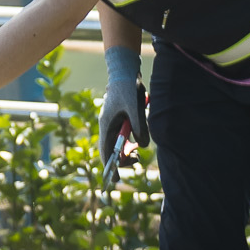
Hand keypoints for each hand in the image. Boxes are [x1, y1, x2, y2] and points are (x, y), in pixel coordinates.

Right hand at [98, 46, 146, 186]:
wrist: (125, 70)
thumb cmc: (128, 88)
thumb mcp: (136, 108)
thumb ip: (139, 127)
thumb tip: (143, 146)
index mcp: (107, 125)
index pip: (106, 151)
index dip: (110, 166)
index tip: (115, 179)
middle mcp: (107, 125)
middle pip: (111, 149)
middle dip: (122, 159)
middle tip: (137, 160)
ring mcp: (112, 122)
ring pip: (117, 143)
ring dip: (127, 150)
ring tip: (138, 152)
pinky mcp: (119, 118)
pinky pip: (122, 135)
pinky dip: (130, 140)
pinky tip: (138, 139)